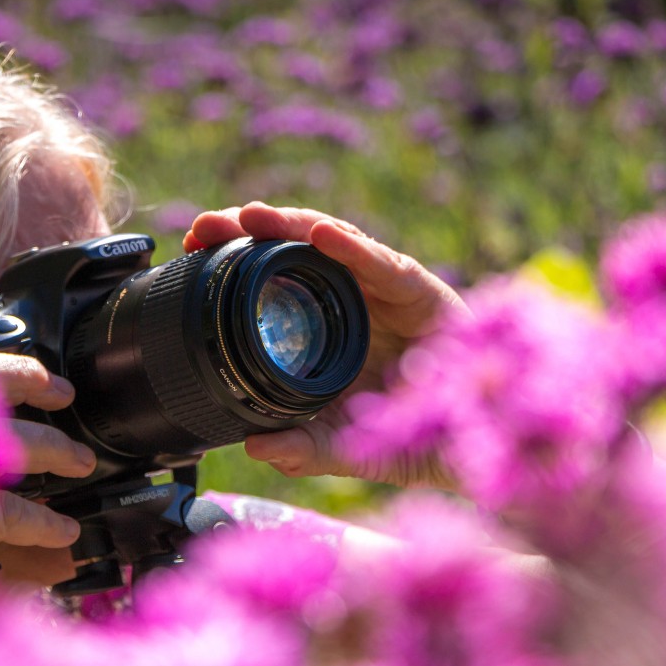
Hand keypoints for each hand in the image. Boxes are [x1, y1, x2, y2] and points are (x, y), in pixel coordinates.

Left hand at [184, 202, 466, 488]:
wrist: (476, 438)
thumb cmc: (411, 434)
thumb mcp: (347, 447)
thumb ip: (304, 449)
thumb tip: (253, 447)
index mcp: (322, 325)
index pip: (267, 281)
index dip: (228, 263)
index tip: (189, 254)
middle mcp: (346, 298)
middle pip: (290, 251)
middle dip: (245, 230)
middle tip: (204, 225)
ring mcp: (380, 290)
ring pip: (329, 243)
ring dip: (288, 225)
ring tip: (252, 216)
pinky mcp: (418, 290)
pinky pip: (380, 263)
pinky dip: (351, 248)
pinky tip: (321, 236)